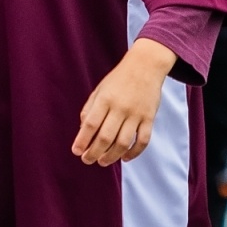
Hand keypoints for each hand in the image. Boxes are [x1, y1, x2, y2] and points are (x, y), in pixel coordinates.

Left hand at [73, 38, 174, 166]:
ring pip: (123, 143)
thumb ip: (90, 109)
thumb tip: (83, 132)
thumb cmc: (119, 79)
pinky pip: (143, 141)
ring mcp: (136, 114)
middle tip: (87, 160)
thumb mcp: (100, 89)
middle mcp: (120, 107)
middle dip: (94, 153)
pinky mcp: (149, 118)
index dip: (82, 140)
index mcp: (105, 99)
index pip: (91, 124)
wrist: (146, 65)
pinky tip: (124, 158)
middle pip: (105, 137)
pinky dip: (134, 153)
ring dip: (111, 156)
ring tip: (102, 162)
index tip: (76, 151)